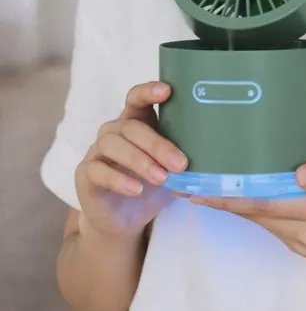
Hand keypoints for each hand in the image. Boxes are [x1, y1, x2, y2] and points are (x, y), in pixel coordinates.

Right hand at [75, 82, 187, 238]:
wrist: (126, 219)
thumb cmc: (154, 184)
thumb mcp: (172, 167)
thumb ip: (184, 153)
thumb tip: (215, 148)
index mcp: (136, 122)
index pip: (137, 98)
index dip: (148, 91)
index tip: (167, 91)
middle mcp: (114, 131)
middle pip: (132, 127)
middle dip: (158, 144)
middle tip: (180, 164)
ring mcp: (96, 151)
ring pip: (113, 144)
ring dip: (140, 160)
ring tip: (162, 178)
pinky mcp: (85, 174)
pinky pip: (98, 170)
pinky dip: (119, 179)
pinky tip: (136, 189)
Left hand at [191, 162, 305, 277]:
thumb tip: (299, 172)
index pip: (265, 201)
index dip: (231, 194)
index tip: (202, 187)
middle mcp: (305, 233)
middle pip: (256, 214)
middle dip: (223, 201)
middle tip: (193, 187)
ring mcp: (305, 245)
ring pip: (262, 223)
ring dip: (236, 208)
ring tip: (211, 192)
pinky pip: (274, 229)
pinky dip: (255, 214)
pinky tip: (247, 202)